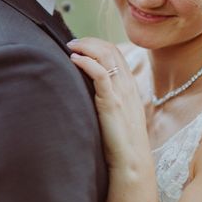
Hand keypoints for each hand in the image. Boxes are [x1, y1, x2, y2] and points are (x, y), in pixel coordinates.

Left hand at [68, 37, 149, 170]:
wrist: (131, 160)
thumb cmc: (120, 140)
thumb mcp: (118, 113)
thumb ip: (110, 97)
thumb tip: (91, 89)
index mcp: (129, 85)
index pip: (115, 52)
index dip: (97, 44)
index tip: (80, 45)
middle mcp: (127, 84)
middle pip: (110, 49)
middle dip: (89, 41)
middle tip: (72, 43)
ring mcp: (120, 92)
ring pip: (106, 56)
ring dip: (86, 47)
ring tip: (70, 47)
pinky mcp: (111, 102)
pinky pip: (100, 73)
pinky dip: (86, 62)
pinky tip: (74, 60)